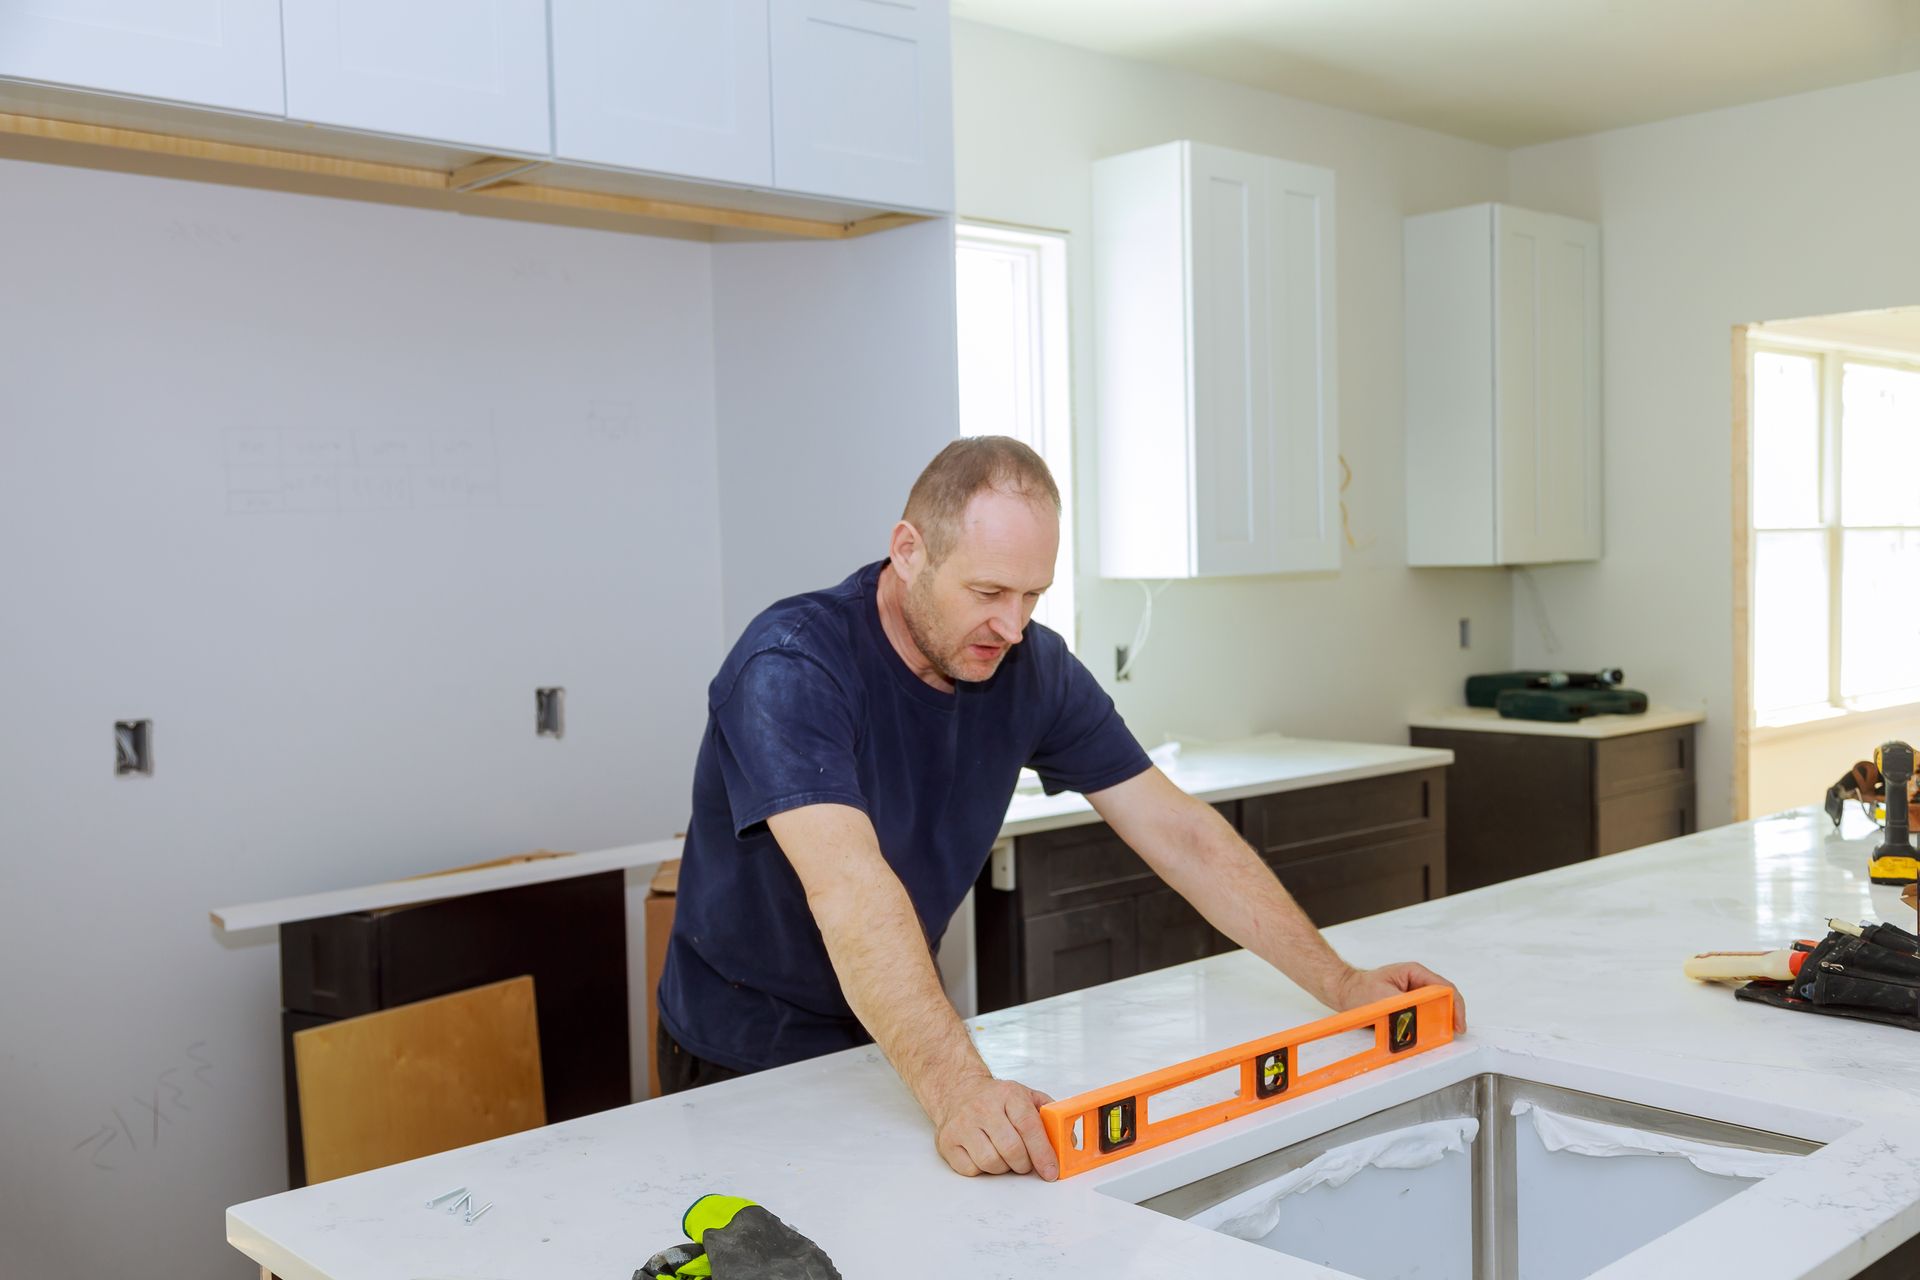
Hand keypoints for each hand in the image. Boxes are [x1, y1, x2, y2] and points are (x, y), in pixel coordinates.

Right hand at [929, 1075, 1059, 1180]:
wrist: (958, 1090)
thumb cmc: (996, 1099)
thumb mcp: (1026, 1097)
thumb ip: (1050, 1117)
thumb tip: (1068, 1142)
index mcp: (1008, 1095)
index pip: (1029, 1126)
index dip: (1043, 1153)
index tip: (1051, 1171)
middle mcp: (983, 1108)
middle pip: (1011, 1149)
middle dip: (1025, 1164)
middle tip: (1026, 1163)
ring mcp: (962, 1125)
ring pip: (991, 1162)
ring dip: (1004, 1167)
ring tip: (1004, 1156)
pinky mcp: (948, 1142)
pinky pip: (971, 1169)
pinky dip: (982, 1169)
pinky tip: (984, 1154)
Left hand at [1332, 962, 1466, 1032]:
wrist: (1345, 992)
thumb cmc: (1359, 990)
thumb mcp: (1383, 998)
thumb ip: (1403, 1007)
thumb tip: (1417, 1017)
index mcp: (1415, 972)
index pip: (1445, 988)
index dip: (1455, 1006)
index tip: (1457, 1024)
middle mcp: (1417, 982)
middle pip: (1443, 999)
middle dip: (1449, 1016)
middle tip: (1450, 1033)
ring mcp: (1414, 993)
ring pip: (1434, 1009)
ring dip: (1437, 1022)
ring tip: (1438, 1036)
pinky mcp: (1409, 1005)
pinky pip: (1423, 1016)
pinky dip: (1426, 1026)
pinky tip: (1425, 1035)